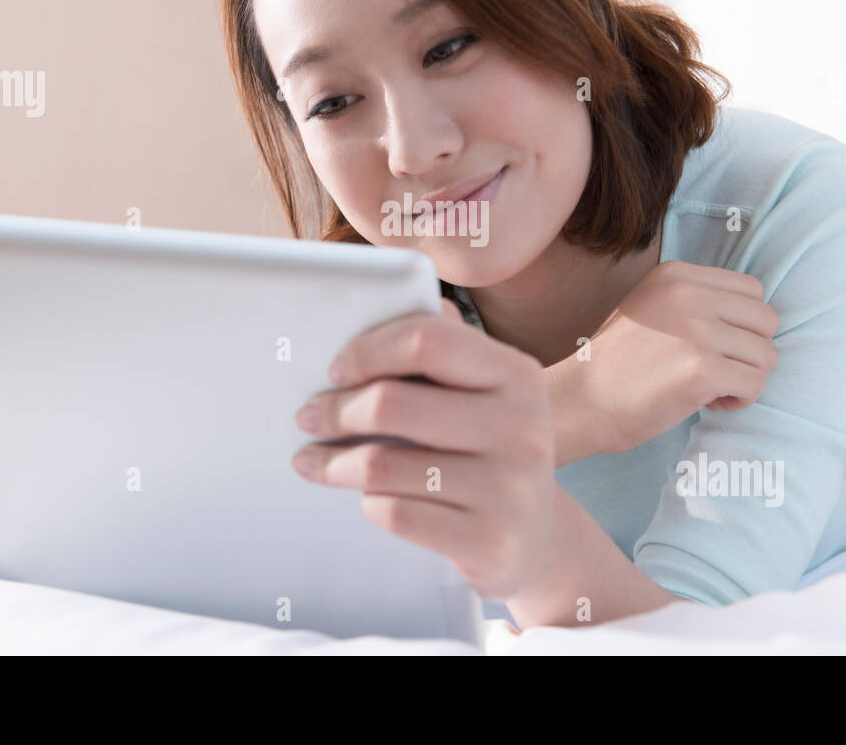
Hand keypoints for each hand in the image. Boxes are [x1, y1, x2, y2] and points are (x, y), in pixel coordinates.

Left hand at [290, 298, 556, 600]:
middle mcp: (522, 427)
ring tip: (310, 461)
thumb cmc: (491, 452)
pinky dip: (368, 504)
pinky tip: (363, 499)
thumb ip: (445, 347)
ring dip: (332, 464)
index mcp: (518, 374)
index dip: (368, 350)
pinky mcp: (488, 541)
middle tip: (308, 418)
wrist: (537, 540)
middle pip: (393, 403)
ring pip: (384, 465)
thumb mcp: (487, 394)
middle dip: (335, 410)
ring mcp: (509, 488)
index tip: (334, 370)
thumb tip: (377, 304)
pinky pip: (396, 514)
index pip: (427, 339)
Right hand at [549, 259, 779, 461]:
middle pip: (766, 320)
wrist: (580, 401)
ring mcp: (698, 331)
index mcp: (677, 275)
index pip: (752, 290)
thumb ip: (695, 301)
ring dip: (745, 377)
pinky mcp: (703, 369)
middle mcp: (689, 294)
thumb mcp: (649, 307)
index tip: (713, 346)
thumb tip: (754, 317)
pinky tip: (710, 403)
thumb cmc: (615, 363)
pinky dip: (740, 400)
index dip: (741, 324)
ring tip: (710, 388)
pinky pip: (756, 385)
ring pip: (766, 355)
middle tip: (716, 370)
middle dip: (749, 351)